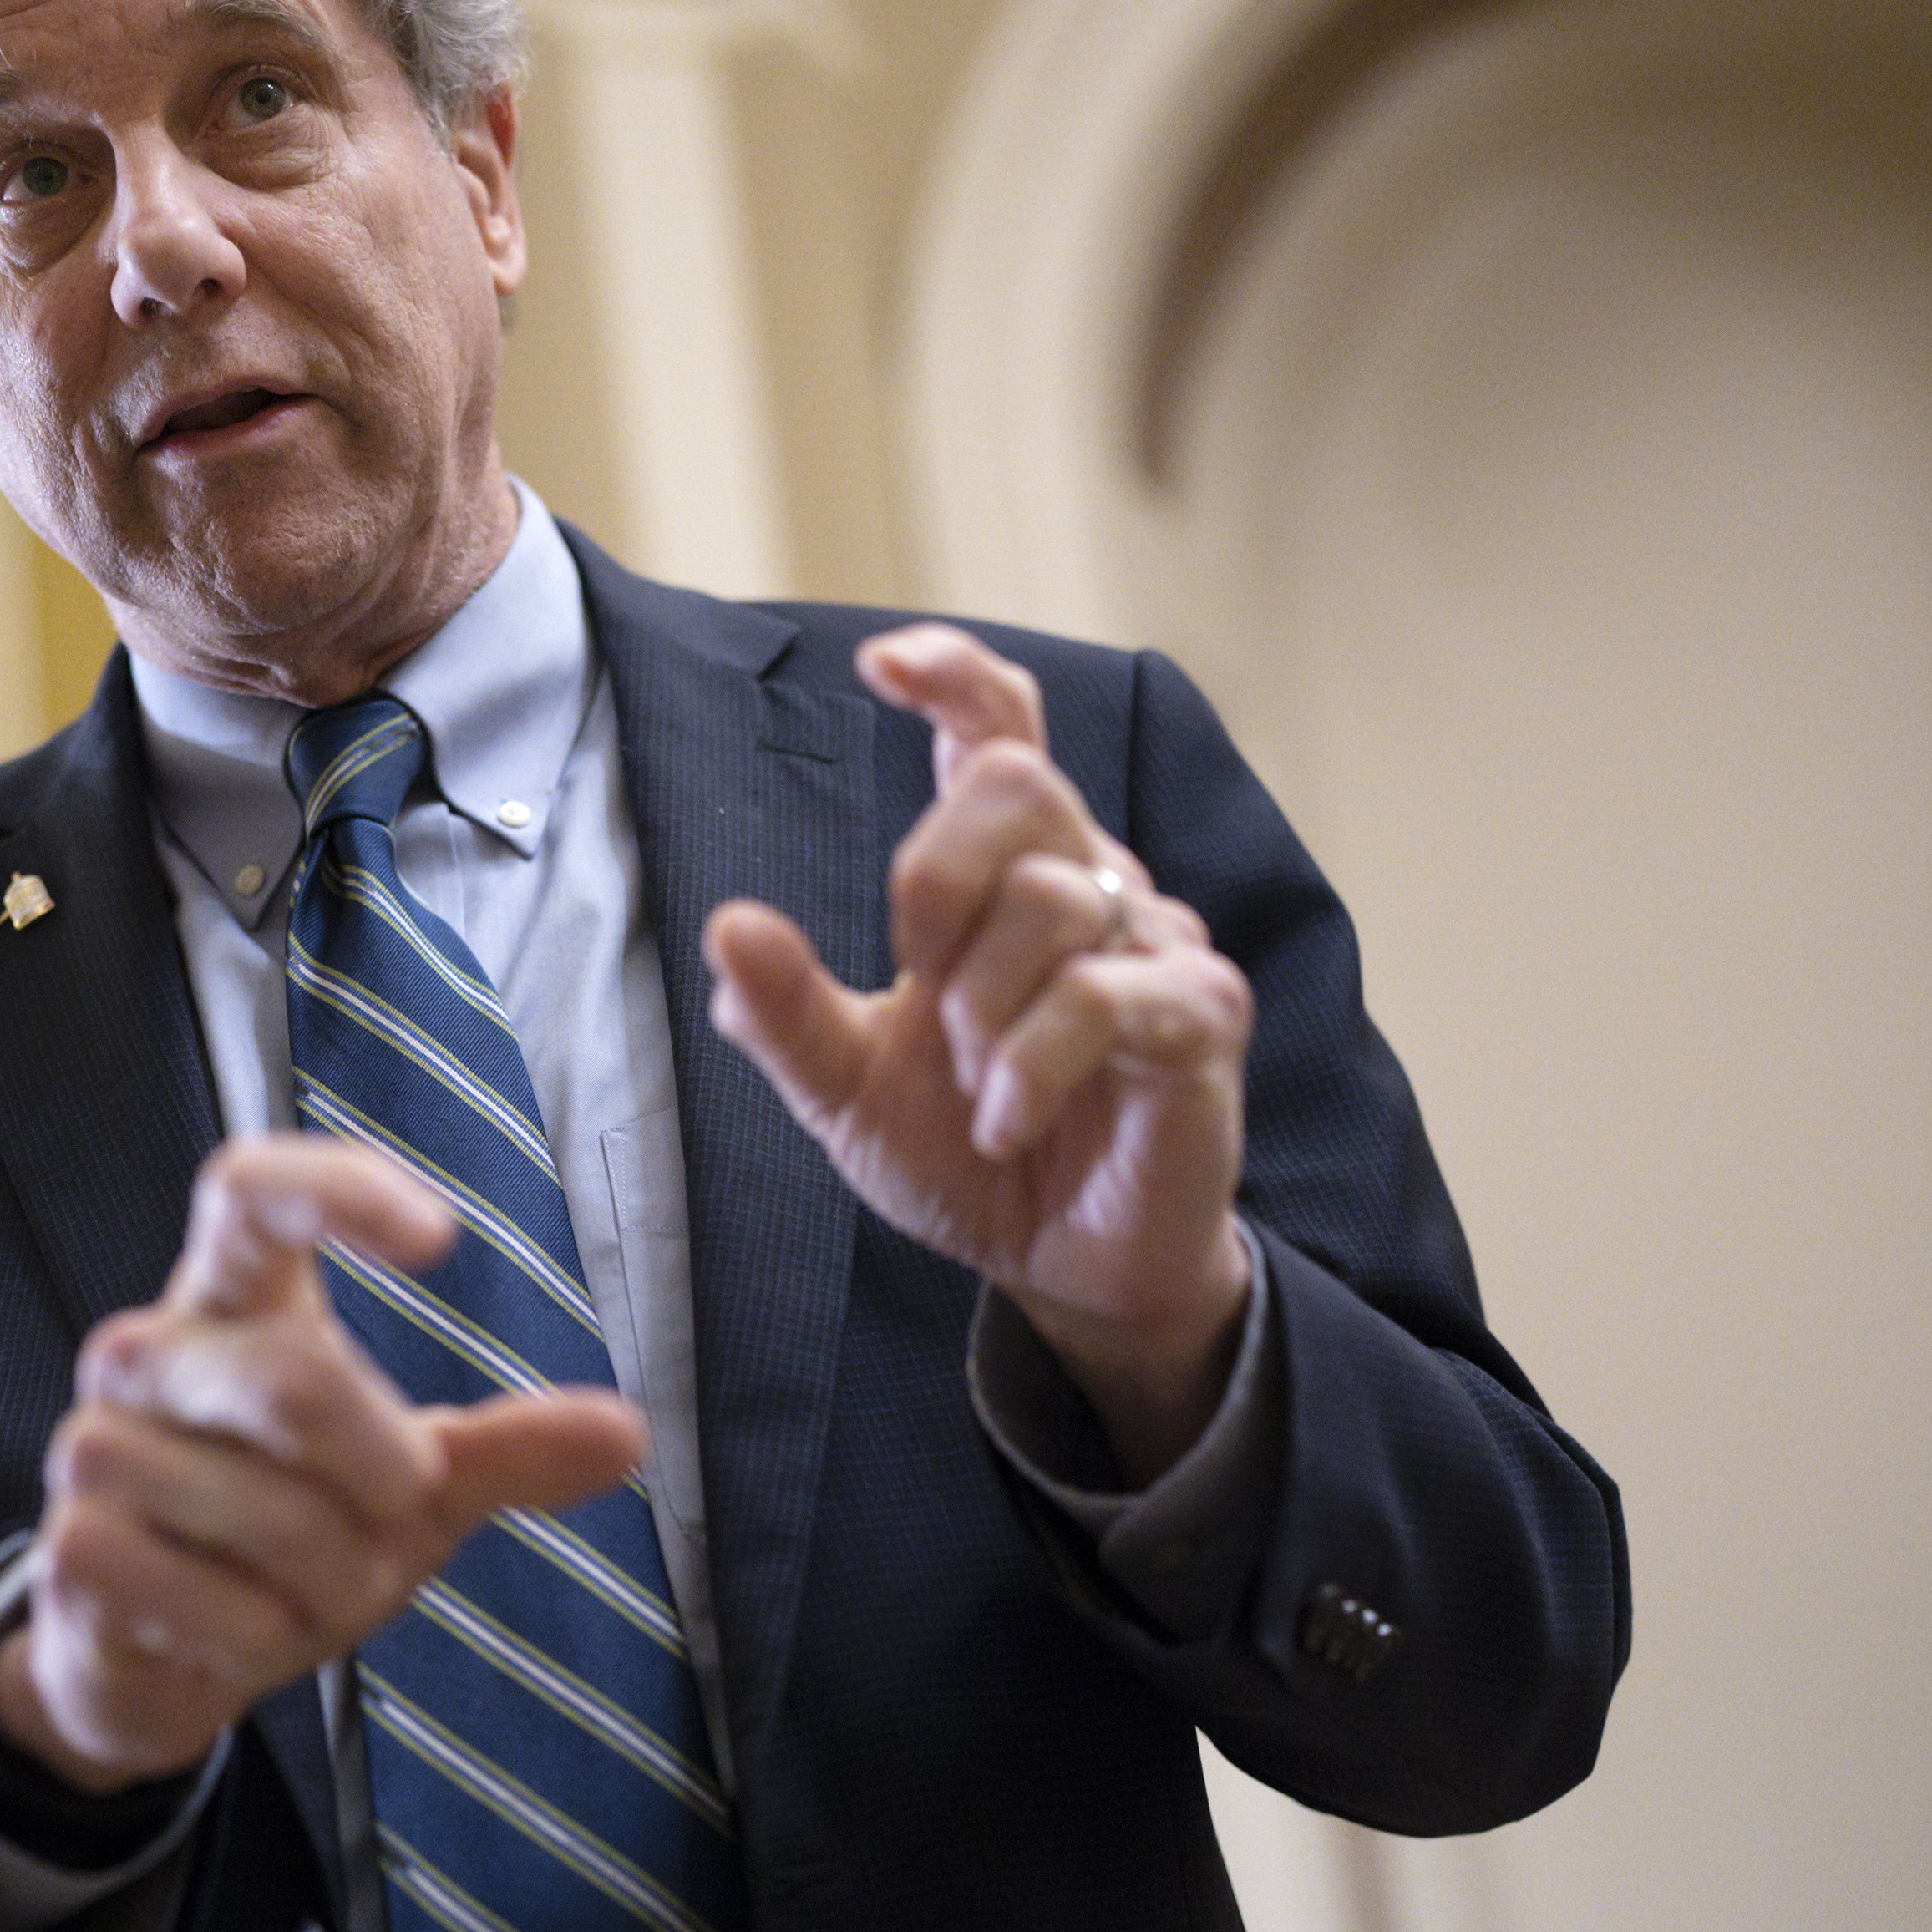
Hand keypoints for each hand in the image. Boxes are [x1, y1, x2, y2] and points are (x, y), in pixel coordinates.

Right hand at [0, 1135, 644, 1789]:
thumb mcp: (410, 1491)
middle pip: (292, 1380)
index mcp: (228, 1301)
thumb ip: (506, 1453)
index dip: (336, 1192)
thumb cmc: (287, 1540)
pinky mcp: (72, 1549)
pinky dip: (269, 1640)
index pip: (251, 1191)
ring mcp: (96, 1446)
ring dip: (331, 1582)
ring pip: (270, 1516)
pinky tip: (239, 1630)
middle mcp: (146, 1351)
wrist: (150, 1660)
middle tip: (397, 1513)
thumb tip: (627, 1435)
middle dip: (382, 1475)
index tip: (438, 1238)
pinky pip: (221, 1603)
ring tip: (305, 1588)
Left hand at [703, 624, 1255, 1478]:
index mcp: (1002, 874)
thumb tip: (730, 928)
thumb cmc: (965, 1153)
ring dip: (980, 1008)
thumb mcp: (847, 1091)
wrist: (1060, 1265)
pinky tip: (1006, 1123)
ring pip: (1051, 897)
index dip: (953, 675)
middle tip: (916, 978)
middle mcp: (1088, 880)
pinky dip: (1030, 1066)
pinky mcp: (1201, 1016)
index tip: (880, 665)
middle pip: (1013, 781)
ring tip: (976, 1089)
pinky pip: (1101, 994)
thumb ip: (786, 1015)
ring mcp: (1155, 941)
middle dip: (934, 878)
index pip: (996, 729)